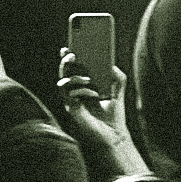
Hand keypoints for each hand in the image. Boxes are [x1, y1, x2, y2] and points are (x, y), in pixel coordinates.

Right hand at [56, 51, 148, 177]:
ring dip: (74, 77)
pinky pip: (69, 95)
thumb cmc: (114, 115)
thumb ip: (117, 77)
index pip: (72, 68)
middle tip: (72, 54)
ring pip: (62, 82)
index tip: (68, 46)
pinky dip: (81, 91)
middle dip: (66, 62)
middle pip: (64, 72)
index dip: (68, 57)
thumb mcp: (118, 92)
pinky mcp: (71, 109)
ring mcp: (71, 100)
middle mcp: (74, 92)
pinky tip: (94, 94)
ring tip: (88, 78)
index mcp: (83, 86)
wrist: (114, 135)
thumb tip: (112, 64)